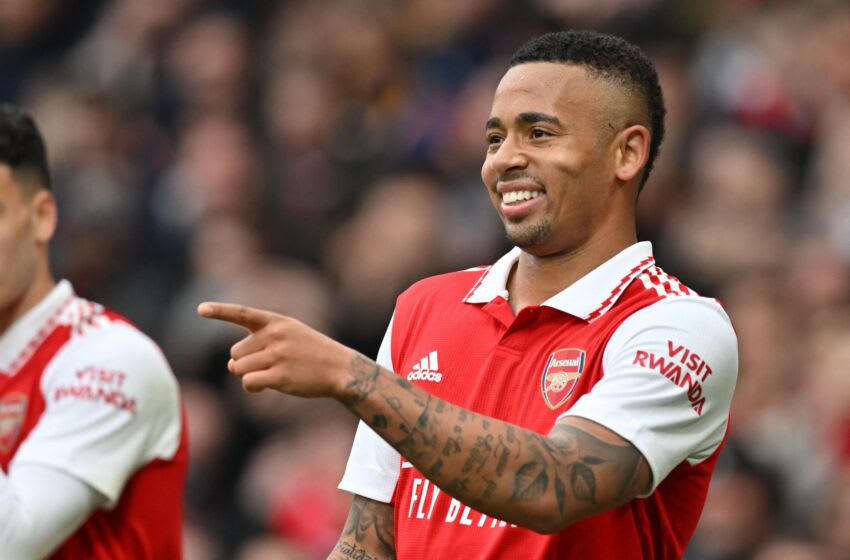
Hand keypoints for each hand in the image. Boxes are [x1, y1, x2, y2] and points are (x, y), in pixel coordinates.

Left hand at [197, 302, 354, 397]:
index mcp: (276, 322)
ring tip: (267, 376)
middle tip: (267, 365)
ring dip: (247, 376)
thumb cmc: (312, 352)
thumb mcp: (291, 333)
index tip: (200, 309)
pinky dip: (252, 387)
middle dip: (245, 362)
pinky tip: (265, 387)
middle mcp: (275, 336)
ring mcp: (278, 356)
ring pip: (237, 369)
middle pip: (235, 353)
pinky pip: (248, 382)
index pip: (242, 313)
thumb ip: (259, 342)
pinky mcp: (280, 376)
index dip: (220, 311)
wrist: (340, 368)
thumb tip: (231, 366)